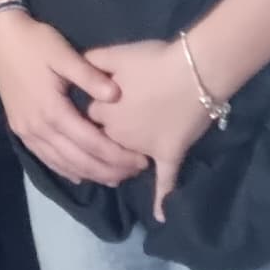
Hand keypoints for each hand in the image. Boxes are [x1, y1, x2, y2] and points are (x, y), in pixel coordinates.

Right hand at [0, 6, 145, 186]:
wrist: (0, 38)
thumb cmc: (36, 43)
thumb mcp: (64, 53)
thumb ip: (89, 76)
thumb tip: (116, 96)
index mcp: (52, 110)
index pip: (90, 142)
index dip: (117, 155)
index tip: (140, 160)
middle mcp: (38, 128)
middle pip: (78, 160)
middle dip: (108, 170)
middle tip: (134, 173)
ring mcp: (27, 132)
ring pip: (62, 163)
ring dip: (89, 174)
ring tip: (115, 178)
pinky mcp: (20, 130)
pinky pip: (46, 158)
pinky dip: (65, 170)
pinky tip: (80, 176)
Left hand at [100, 43, 219, 218]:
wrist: (193, 71)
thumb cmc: (153, 60)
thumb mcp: (115, 54)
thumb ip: (92, 61)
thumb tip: (77, 66)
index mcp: (101, 112)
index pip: (87, 117)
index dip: (94, 110)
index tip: (99, 104)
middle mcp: (117, 135)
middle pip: (104, 142)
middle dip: (106, 139)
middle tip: (116, 129)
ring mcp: (142, 148)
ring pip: (126, 161)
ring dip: (123, 164)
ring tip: (126, 163)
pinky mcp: (169, 153)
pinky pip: (165, 180)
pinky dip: (162, 199)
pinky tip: (161, 216)